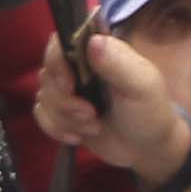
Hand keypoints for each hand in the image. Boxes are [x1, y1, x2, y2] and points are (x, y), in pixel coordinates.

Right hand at [34, 30, 190, 183]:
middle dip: (65, 101)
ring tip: (94, 127)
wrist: (147, 150)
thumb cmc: (150, 112)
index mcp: (99, 53)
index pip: (60, 42)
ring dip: (66, 118)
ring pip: (43, 97)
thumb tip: (93, 41)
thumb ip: (118, 63)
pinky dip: (57, 129)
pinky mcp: (60, 112)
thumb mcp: (142, 86)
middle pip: (47, 74)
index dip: (57, 62)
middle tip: (91, 114)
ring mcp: (68, 90)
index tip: (69, 84)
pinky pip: (40, 115)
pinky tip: (79, 136)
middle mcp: (78, 68)